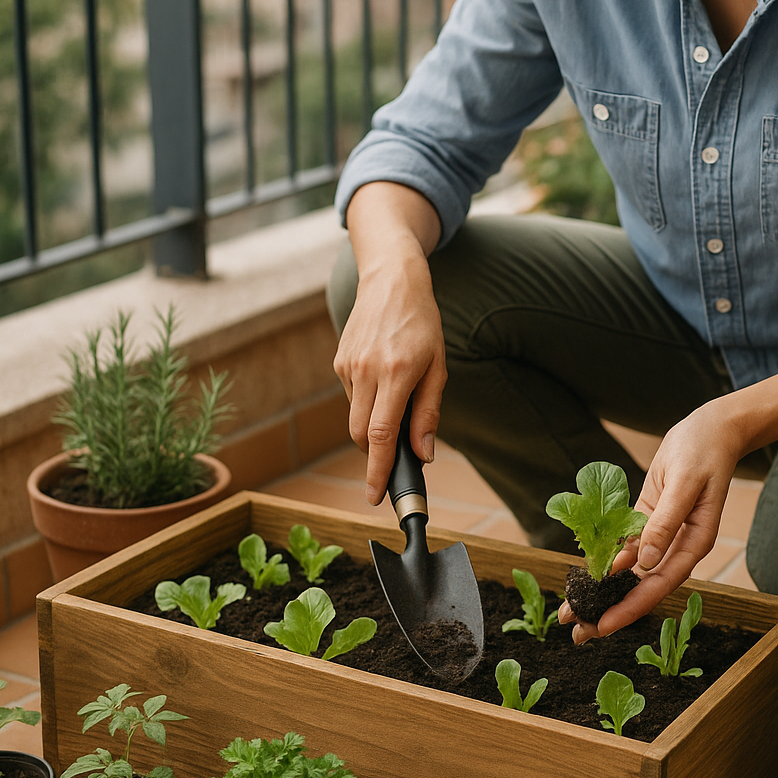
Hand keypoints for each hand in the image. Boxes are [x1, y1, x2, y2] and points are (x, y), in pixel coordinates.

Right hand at [337, 182, 445, 503]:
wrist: (391, 279)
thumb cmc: (422, 324)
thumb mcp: (438, 367)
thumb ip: (428, 413)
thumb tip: (423, 454)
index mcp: (396, 374)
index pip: (381, 435)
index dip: (378, 471)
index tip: (375, 497)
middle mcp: (367, 371)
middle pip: (362, 435)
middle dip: (375, 454)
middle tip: (396, 457)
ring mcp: (348, 366)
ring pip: (356, 418)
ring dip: (374, 425)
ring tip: (397, 399)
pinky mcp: (339, 361)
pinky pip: (353, 397)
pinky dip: (368, 403)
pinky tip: (383, 379)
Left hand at [560, 401, 745, 642]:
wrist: (712, 428)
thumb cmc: (704, 451)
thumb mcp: (684, 484)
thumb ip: (665, 523)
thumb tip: (644, 563)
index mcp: (694, 544)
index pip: (657, 586)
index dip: (629, 608)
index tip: (603, 625)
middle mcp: (676, 547)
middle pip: (640, 587)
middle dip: (609, 610)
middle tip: (577, 632)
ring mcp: (661, 535)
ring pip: (628, 572)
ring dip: (602, 591)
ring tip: (572, 612)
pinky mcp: (649, 519)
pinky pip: (624, 548)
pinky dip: (605, 563)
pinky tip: (584, 578)